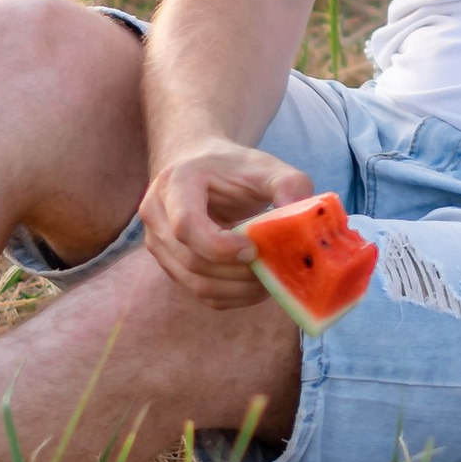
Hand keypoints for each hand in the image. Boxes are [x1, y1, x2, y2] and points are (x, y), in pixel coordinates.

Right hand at [141, 142, 319, 305]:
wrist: (202, 167)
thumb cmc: (234, 167)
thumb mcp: (265, 166)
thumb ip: (289, 184)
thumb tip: (303, 213)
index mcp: (175, 182)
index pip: (186, 225)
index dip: (219, 246)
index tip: (254, 249)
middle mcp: (156, 214)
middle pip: (192, 260)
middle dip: (237, 272)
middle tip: (275, 269)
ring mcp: (157, 242)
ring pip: (195, 283)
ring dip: (237, 289)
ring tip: (271, 278)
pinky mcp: (170, 264)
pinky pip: (199, 293)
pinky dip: (232, 296)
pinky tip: (257, 284)